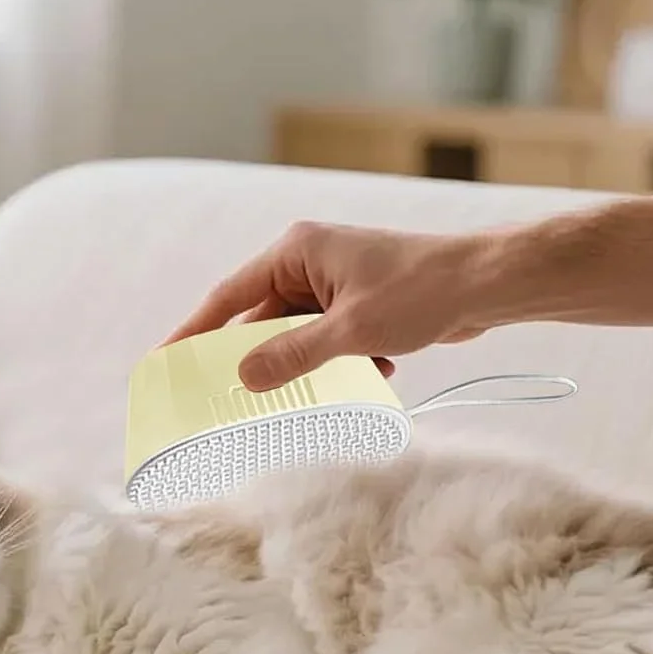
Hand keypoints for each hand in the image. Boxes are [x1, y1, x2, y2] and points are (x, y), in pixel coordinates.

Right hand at [166, 222, 494, 390]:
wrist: (488, 285)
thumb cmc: (422, 292)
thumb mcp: (352, 333)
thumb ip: (293, 356)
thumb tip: (244, 379)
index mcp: (296, 252)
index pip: (228, 297)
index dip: (193, 332)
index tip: (164, 361)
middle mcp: (309, 262)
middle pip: (262, 322)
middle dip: (265, 362)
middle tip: (240, 401)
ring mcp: (335, 283)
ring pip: (301, 337)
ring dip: (317, 367)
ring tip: (338, 382)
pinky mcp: (360, 304)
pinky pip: (331, 341)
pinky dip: (347, 363)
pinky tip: (380, 370)